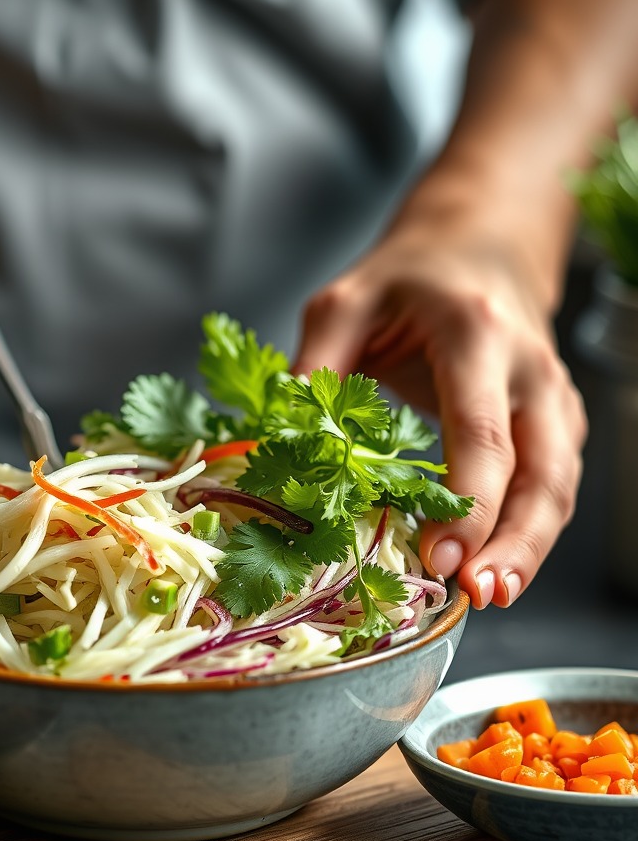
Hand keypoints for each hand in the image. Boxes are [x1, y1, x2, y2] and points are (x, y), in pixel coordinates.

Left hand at [292, 210, 586, 609]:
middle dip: (515, 543)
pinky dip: (531, 530)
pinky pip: (553, 482)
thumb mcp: (345, 300)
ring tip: (491, 596)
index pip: (482, 434)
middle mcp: (530, 369)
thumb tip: (282, 434)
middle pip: (542, 471)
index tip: (440, 559)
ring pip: (559, 485)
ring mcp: (552, 396)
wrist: (480, 243)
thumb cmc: (409, 276)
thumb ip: (313, 361)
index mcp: (476, 335)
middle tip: (478, 595)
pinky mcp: (554, 418)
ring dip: (531, 548)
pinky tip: (499, 567)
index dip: (467, 504)